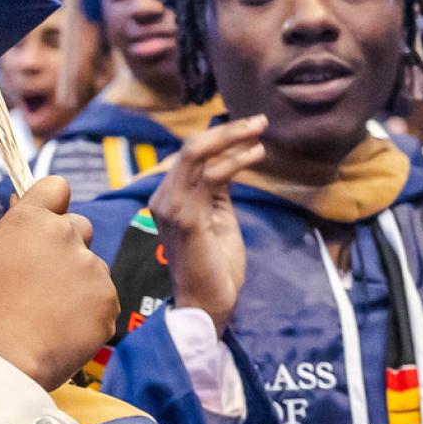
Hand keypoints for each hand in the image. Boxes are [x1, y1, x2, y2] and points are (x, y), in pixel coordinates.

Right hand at [0, 175, 117, 390]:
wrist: (9, 356)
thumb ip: (17, 230)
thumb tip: (27, 211)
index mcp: (32, 221)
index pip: (56, 187)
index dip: (54, 203)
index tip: (49, 221)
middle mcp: (67, 235)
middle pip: (80, 227)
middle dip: (68, 245)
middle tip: (45, 278)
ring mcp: (93, 267)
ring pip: (92, 266)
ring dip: (79, 282)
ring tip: (51, 311)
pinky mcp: (109, 299)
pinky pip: (103, 298)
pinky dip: (90, 311)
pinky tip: (65, 327)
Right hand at [147, 115, 264, 333]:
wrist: (208, 303)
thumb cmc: (215, 265)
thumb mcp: (217, 216)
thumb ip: (217, 189)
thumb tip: (231, 158)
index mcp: (167, 198)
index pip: (191, 155)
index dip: (220, 137)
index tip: (251, 128)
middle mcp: (162, 199)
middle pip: (191, 148)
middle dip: (227, 131)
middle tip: (259, 120)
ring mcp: (170, 208)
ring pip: (197, 154)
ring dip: (233, 139)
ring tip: (260, 132)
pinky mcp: (186, 218)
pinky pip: (210, 176)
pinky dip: (235, 160)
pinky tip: (256, 155)